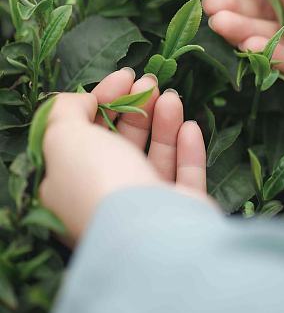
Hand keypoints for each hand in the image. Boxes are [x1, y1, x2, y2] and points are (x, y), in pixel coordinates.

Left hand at [40, 68, 205, 240]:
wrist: (151, 236)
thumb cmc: (99, 182)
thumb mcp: (63, 138)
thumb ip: (66, 112)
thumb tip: (84, 99)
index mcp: (72, 184)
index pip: (86, 133)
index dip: (104, 99)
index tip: (126, 76)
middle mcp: (107, 197)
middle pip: (123, 142)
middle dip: (137, 107)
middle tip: (152, 82)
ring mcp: (146, 207)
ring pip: (156, 156)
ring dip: (165, 122)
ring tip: (173, 97)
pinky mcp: (179, 212)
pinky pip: (185, 176)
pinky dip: (188, 150)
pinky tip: (191, 126)